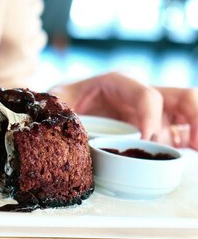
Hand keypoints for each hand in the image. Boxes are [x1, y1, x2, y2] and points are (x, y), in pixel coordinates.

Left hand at [50, 72, 197, 148]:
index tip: (147, 141)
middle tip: (194, 146)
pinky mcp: (159, 130)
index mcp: (121, 84)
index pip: (147, 95)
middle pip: (184, 97)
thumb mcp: (58, 98)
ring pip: (189, 114)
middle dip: (195, 118)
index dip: (151, 117)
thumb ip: (57, 104)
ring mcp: (155, 113)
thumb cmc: (66, 99)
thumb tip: (55, 113)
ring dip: (197, 130)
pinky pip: (183, 134)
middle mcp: (144, 95)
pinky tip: (194, 155)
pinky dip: (192, 143)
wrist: (69, 106)